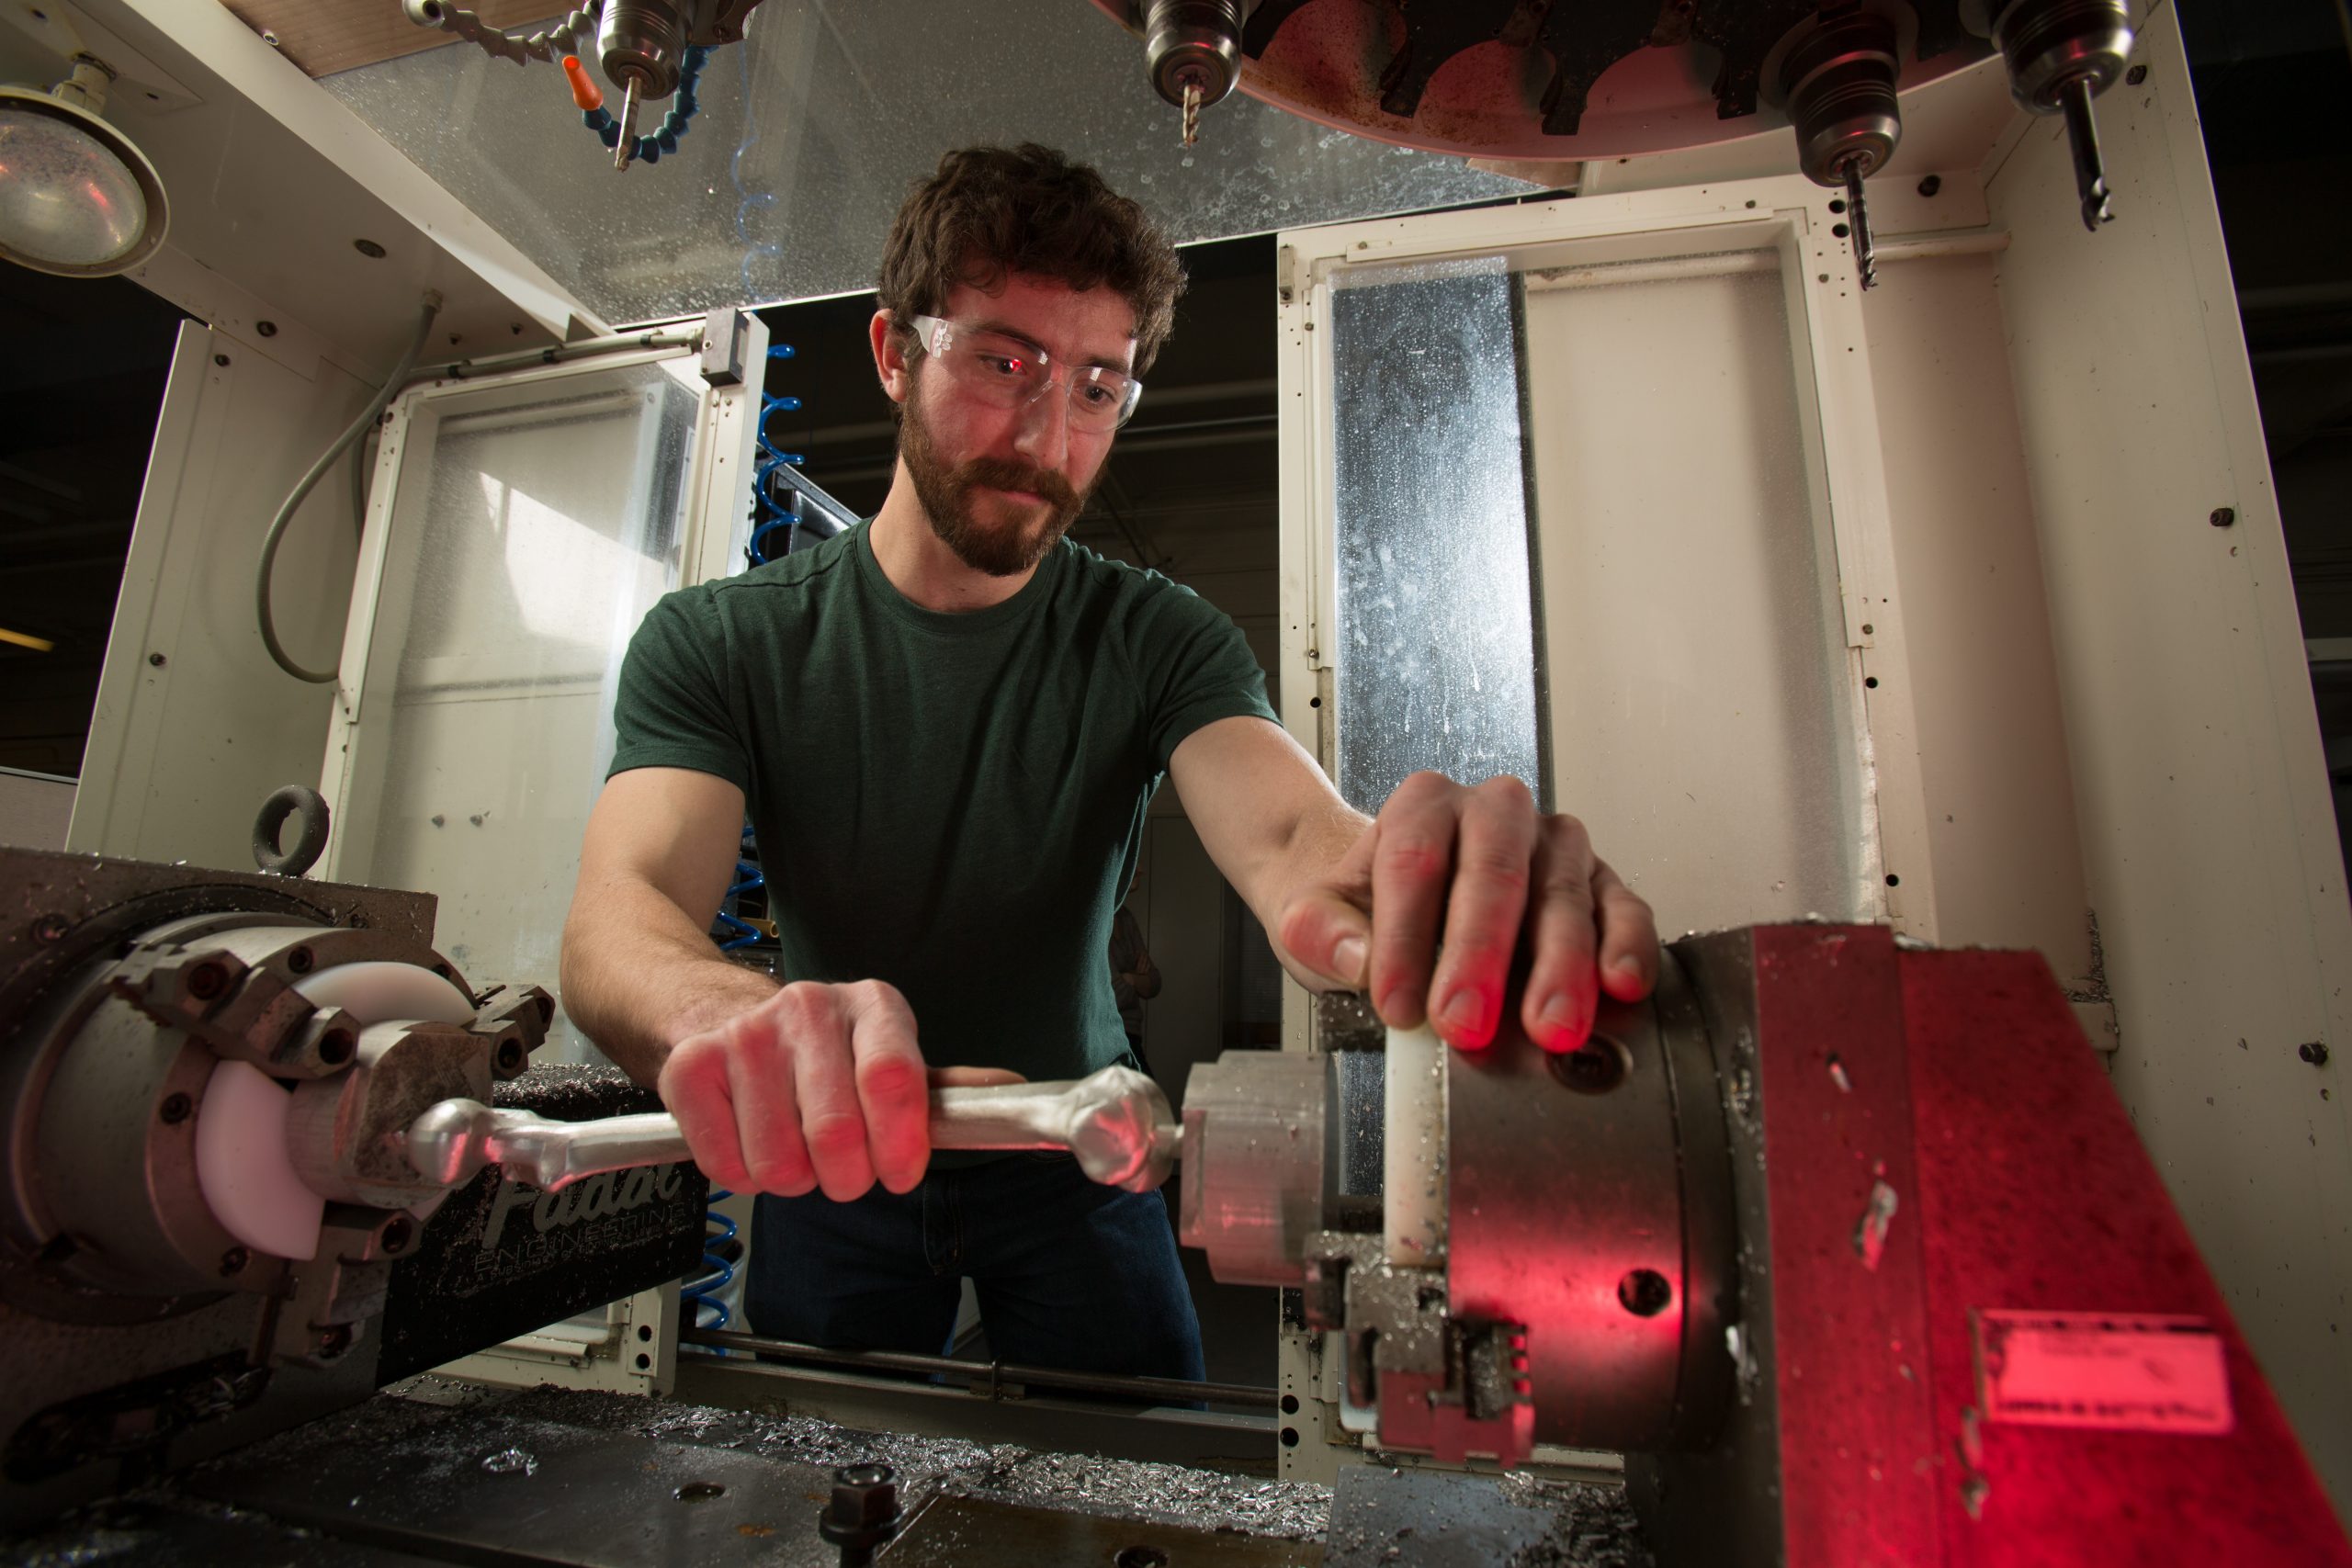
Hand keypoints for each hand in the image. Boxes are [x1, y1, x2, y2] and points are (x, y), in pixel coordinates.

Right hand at [657, 979, 1018, 1199]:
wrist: (716, 1013)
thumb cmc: (818, 1052)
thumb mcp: (885, 1055)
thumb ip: (942, 1089)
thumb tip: (1013, 1093)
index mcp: (873, 1007)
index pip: (894, 1080)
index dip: (900, 1144)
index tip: (899, 1173)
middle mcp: (809, 1009)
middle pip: (835, 1135)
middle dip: (844, 1177)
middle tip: (840, 1169)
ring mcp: (746, 1035)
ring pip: (779, 1162)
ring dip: (791, 1179)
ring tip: (793, 1150)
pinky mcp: (690, 1066)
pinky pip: (726, 1164)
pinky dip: (742, 1175)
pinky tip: (749, 1143)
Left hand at [1276, 772, 1656, 1051]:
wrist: (1394, 904)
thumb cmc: (1359, 912)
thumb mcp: (1312, 917)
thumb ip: (1319, 932)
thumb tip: (1356, 956)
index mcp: (1422, 806)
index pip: (1415, 862)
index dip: (1405, 938)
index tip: (1398, 1007)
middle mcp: (1494, 812)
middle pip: (1493, 874)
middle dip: (1481, 956)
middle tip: (1467, 1026)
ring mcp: (1552, 845)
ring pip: (1562, 893)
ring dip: (1559, 967)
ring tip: (1549, 1028)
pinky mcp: (1598, 883)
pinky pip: (1621, 906)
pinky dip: (1626, 944)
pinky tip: (1621, 984)